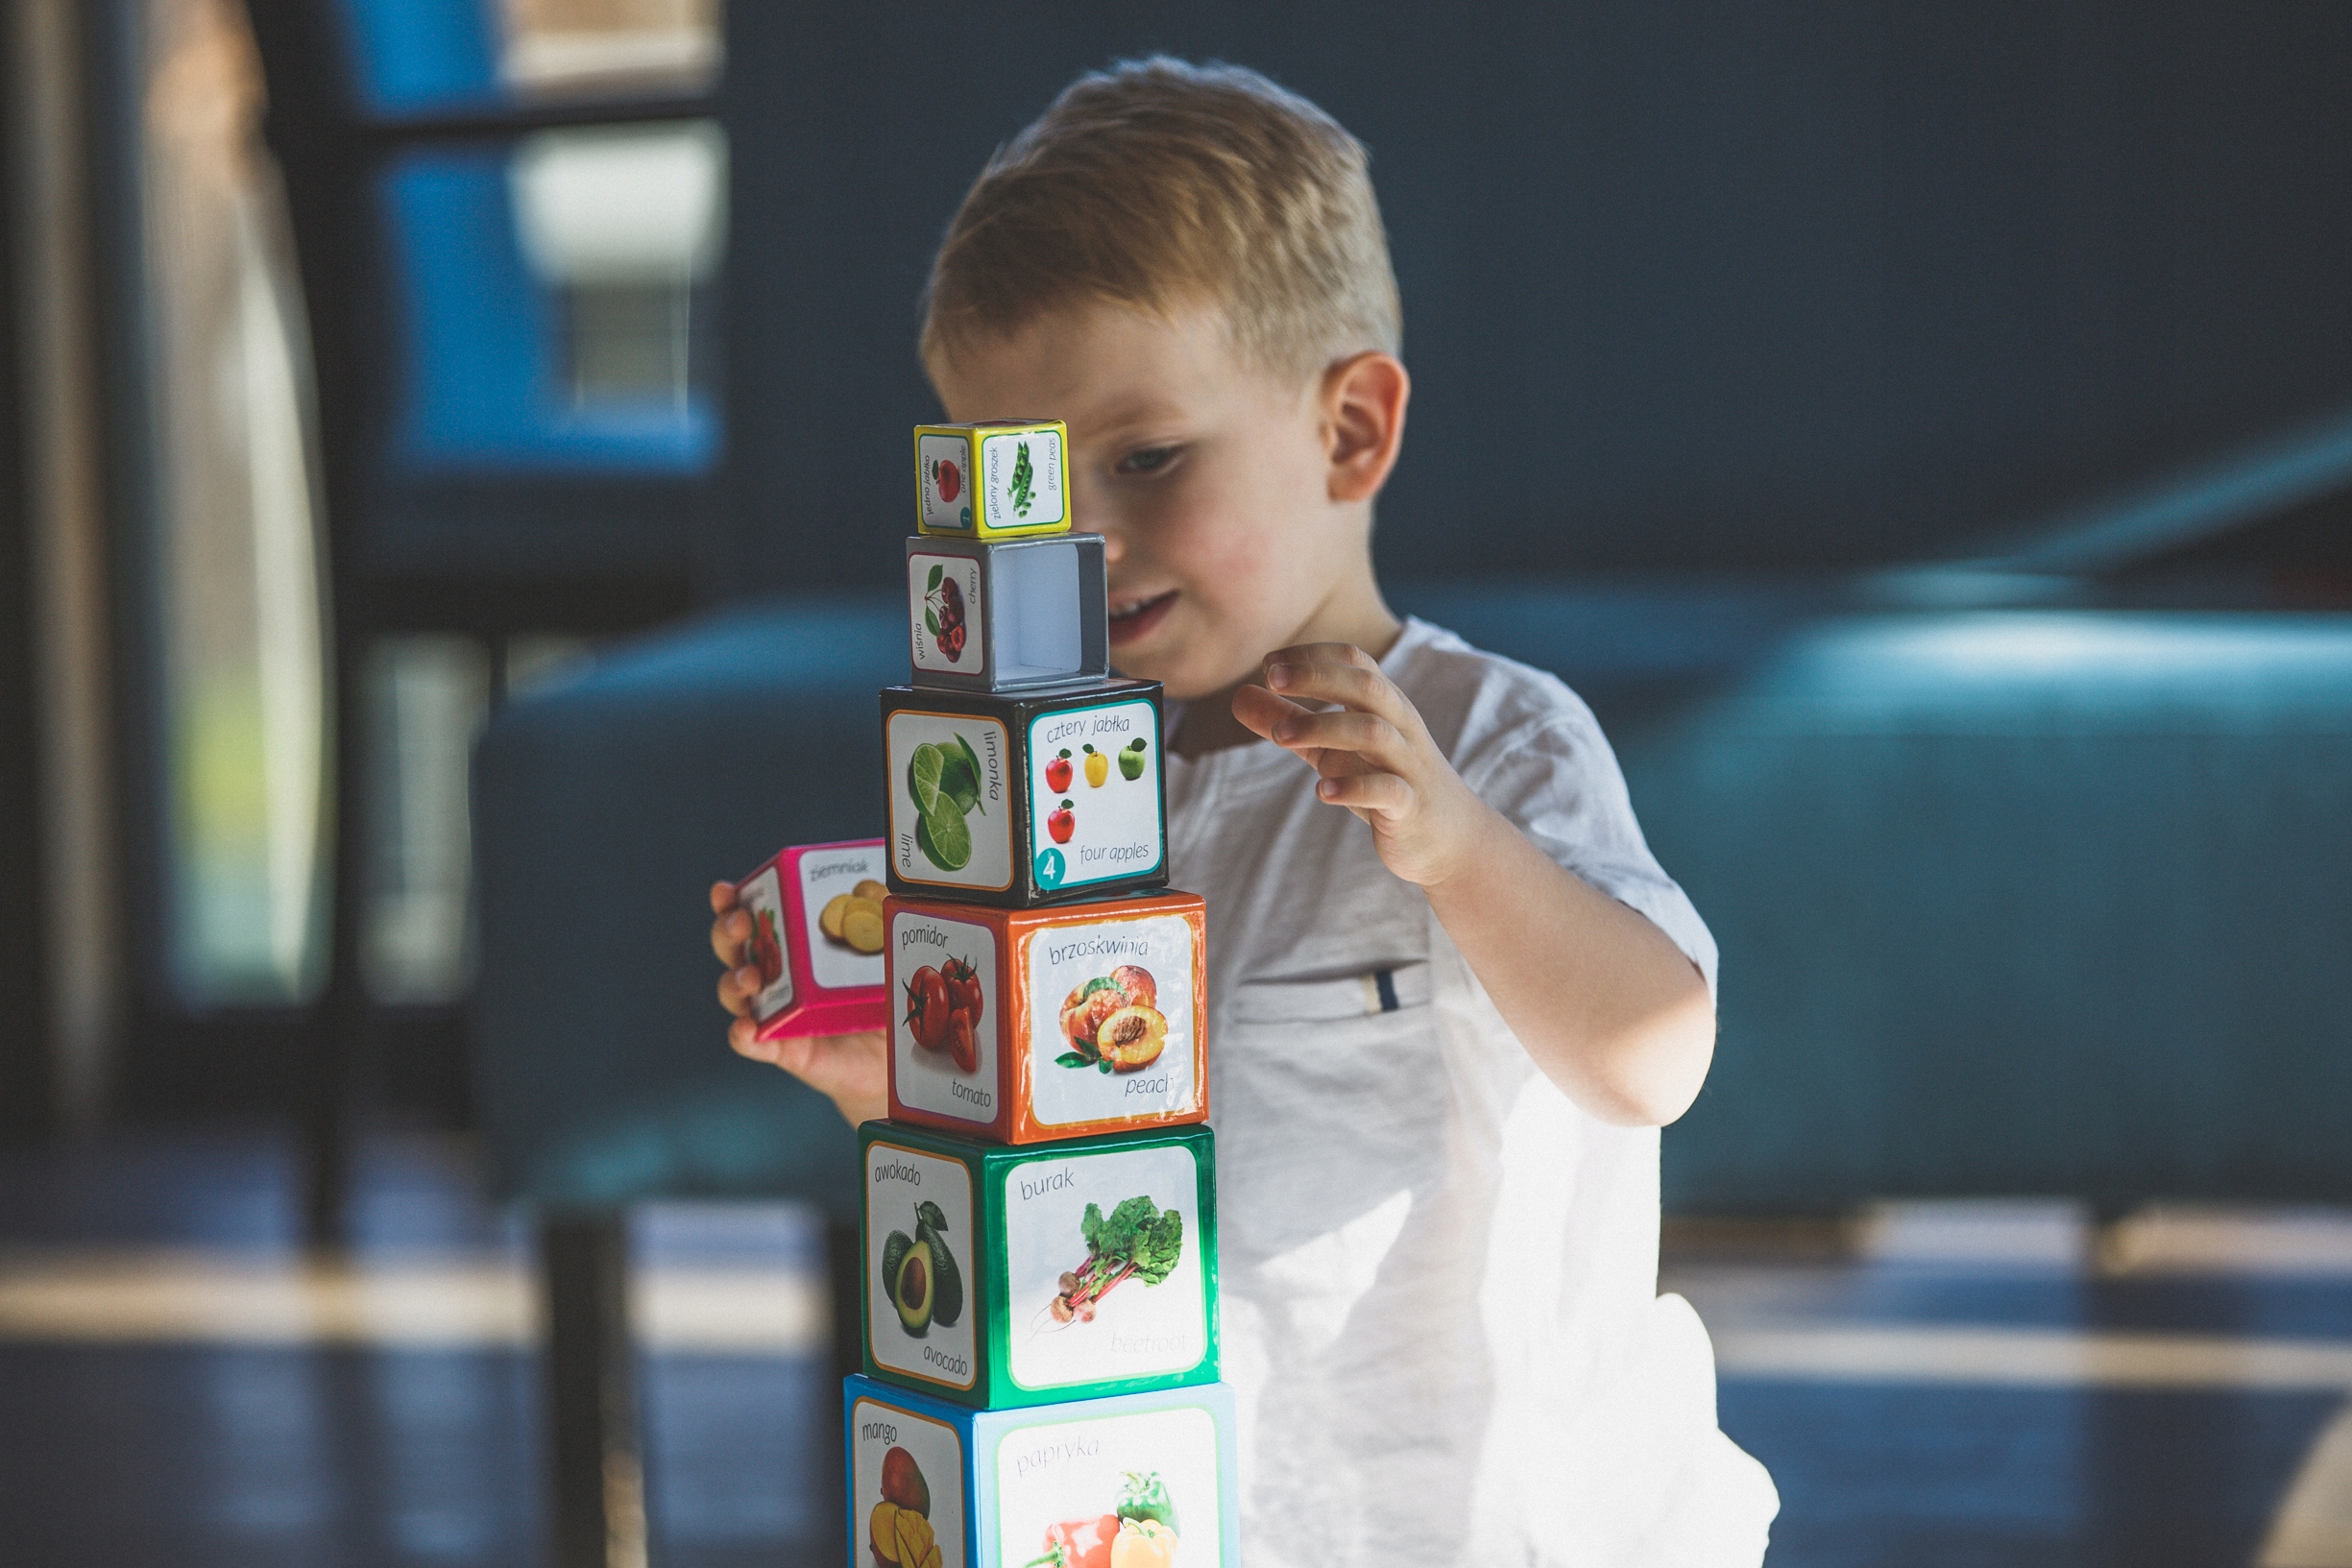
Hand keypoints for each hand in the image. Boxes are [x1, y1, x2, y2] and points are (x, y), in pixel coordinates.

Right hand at [710, 881, 886, 1125]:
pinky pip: (752, 1043)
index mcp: (790, 943)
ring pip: (734, 993)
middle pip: (732, 948)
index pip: (751, 916)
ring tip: (751, 976)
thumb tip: (870, 888)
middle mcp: (773, 974)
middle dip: (727, 931)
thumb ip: (876, 920)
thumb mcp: (884, 953)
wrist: (898, 1052)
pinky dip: (743, 1035)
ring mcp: (774, 1011)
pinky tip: (747, 1027)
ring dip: (734, 980)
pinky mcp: (784, 1049)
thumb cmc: (884, 994)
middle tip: (742, 923)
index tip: (725, 891)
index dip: (731, 902)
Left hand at [1230, 643, 1496, 887]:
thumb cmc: (1385, 781)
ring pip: (1374, 732)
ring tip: (1280, 737)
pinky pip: (1387, 790)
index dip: (1312, 655)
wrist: (1450, 838)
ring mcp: (1408, 765)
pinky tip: (1322, 791)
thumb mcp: (1332, 748)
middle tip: (1271, 680)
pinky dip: (1353, 788)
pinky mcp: (1411, 806)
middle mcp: (1400, 727)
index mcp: (1384, 706)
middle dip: (1317, 677)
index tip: (1268, 664)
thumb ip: (1290, 721)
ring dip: (1323, 728)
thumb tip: (1238, 695)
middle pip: (1366, 685)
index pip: (1354, 661)